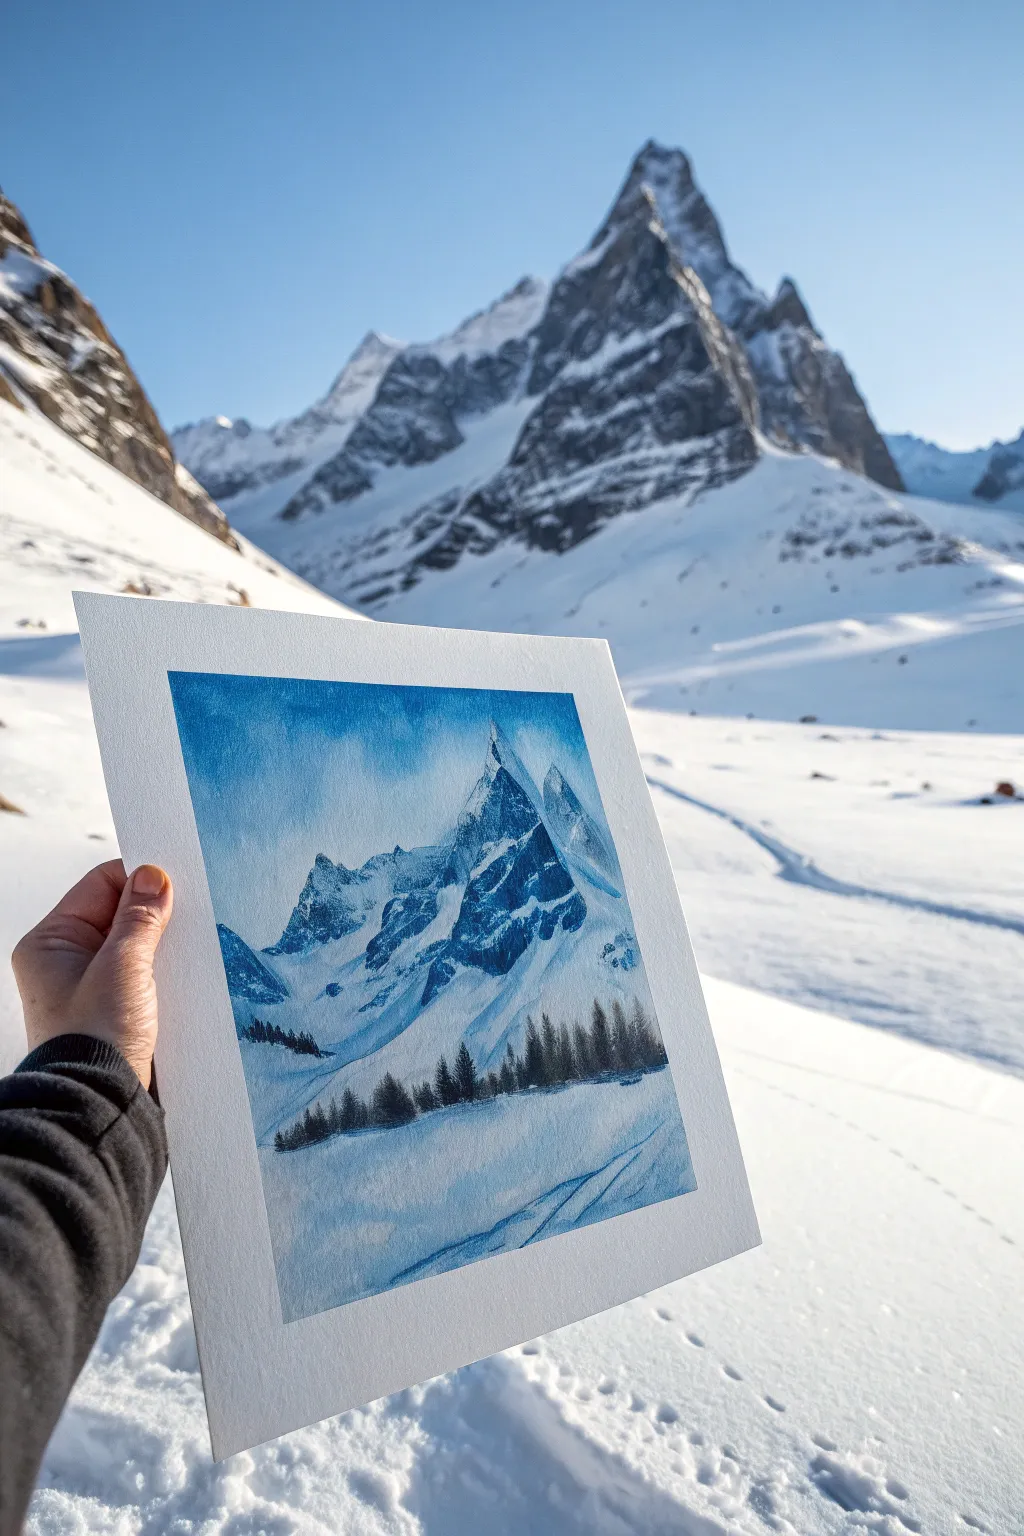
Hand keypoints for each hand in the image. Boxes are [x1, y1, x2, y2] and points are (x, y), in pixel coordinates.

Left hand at [12, 861, 172, 1089]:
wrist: (100, 1105)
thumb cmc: (96, 1039)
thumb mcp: (123, 966)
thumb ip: (140, 917)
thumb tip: (153, 876)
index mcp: (51, 942)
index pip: (100, 885)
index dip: (138, 878)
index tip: (176, 879)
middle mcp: (66, 960)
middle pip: (120, 912)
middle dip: (155, 913)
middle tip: (189, 914)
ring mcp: (91, 985)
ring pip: (136, 944)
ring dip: (163, 944)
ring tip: (190, 947)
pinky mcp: (115, 1009)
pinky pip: (144, 973)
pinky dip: (165, 970)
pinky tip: (187, 972)